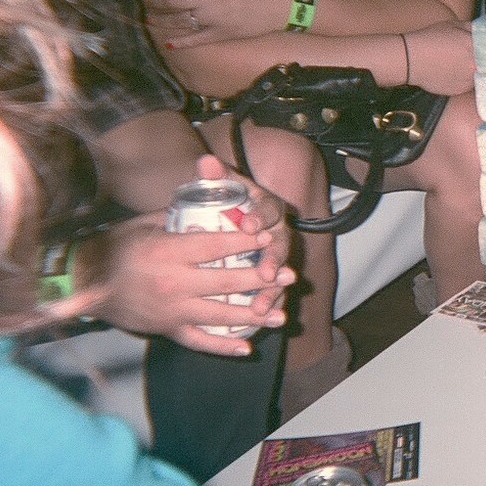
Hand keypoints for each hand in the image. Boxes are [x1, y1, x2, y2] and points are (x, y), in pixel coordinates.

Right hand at [86, 157, 295, 355]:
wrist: (83, 281)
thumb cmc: (116, 246)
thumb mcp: (145, 223)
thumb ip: (179, 215)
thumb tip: (210, 199)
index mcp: (168, 252)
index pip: (214, 247)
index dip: (243, 243)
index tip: (266, 238)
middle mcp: (172, 283)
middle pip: (225, 282)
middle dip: (260, 278)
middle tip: (287, 274)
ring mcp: (171, 310)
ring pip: (220, 315)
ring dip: (254, 316)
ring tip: (280, 315)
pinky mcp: (167, 329)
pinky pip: (199, 341)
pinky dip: (223, 347)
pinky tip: (247, 347)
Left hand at [196, 154, 291, 310]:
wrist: (240, 219)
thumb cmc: (229, 203)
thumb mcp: (224, 187)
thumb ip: (216, 175)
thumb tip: (205, 161)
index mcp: (267, 208)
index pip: (269, 210)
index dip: (260, 218)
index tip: (248, 225)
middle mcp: (278, 233)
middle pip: (280, 248)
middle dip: (273, 262)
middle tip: (264, 273)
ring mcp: (277, 257)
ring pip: (280, 276)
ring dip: (273, 293)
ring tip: (262, 307)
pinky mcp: (273, 278)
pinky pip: (276, 295)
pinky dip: (270, 308)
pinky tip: (262, 324)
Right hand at [400, 18, 475, 95]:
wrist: (411, 60)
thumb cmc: (430, 39)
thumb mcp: (454, 25)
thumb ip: (473, 28)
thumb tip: (485, 31)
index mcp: (477, 47)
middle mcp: (476, 66)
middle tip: (480, 58)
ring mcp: (469, 80)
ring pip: (482, 77)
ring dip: (478, 72)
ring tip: (464, 64)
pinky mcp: (460, 91)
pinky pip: (470, 85)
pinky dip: (467, 80)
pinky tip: (456, 72)